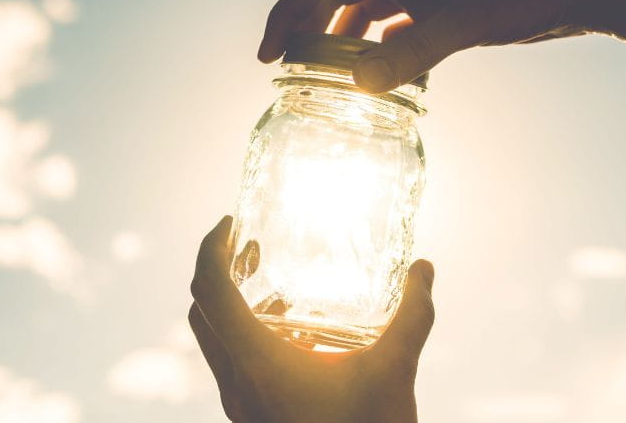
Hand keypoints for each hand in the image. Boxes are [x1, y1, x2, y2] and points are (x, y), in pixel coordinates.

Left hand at [189, 216, 435, 422]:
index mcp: (255, 362)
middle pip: (200, 309)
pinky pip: (230, 360)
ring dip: (228, 300)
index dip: (211, 246)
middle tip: (247, 243)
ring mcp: (239, 401)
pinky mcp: (252, 413)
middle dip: (217, 267)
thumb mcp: (393, 371)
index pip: (209, 288)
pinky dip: (244, 331)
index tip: (231, 221)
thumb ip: (412, 315)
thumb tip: (425, 269)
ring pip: (212, 337)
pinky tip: (292, 328)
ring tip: (267, 280)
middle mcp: (235, 381)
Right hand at [258, 0, 604, 92]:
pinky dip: (381, 40)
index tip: (267, 57)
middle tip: (291, 70)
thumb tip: (360, 85)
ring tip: (330, 75)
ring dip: (346, 39)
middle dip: (311, 32)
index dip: (286, 19)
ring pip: (364, 6)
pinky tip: (379, 68)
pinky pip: (394, 16)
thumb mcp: (460, 22)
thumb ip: (411, 53)